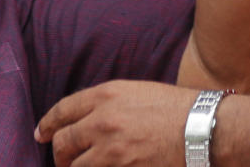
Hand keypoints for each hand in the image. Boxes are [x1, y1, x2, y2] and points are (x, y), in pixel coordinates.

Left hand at [34, 80, 194, 166]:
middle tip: (60, 160)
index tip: (41, 134)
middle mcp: (103, 123)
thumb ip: (105, 103)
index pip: (62, 111)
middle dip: (59, 154)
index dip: (48, 124)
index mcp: (104, 97)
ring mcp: (114, 152)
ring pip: (79, 166)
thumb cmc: (176, 108)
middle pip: (64, 143)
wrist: (208, 129)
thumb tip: (85, 118)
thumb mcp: (134, 92)